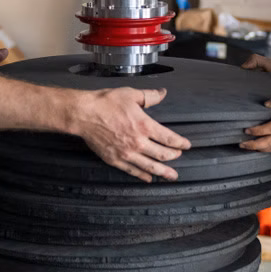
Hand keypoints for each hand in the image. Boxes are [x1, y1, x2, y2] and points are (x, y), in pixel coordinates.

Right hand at [71, 87, 190, 182]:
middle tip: (178, 157)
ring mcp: (127, 153)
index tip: (186, 145)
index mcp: (144, 125)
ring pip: (150, 166)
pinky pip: (132, 170)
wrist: (84, 114)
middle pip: (162, 154)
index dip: (180, 143)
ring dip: (163, 172)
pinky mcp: (115, 160)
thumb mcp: (131, 94)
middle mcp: (138, 142)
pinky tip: (148, 178)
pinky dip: (142, 175)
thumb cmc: (106, 102)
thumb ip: (150, 96)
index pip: (169, 138)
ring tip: (172, 176)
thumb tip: (163, 93)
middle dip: (174, 156)